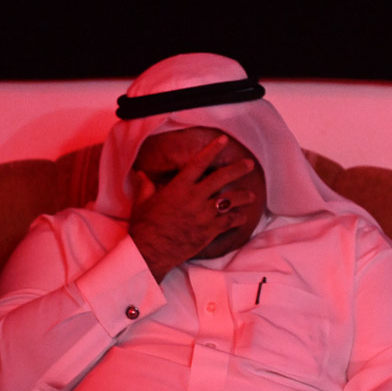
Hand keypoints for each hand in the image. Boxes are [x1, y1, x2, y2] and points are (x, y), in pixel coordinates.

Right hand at [127, 135, 257, 279]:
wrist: (151, 250)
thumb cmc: (145, 225)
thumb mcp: (142, 201)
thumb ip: (145, 186)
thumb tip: (140, 174)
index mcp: (179, 186)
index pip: (199, 162)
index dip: (212, 149)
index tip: (223, 140)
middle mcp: (195, 197)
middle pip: (222, 178)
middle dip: (238, 169)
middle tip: (250, 164)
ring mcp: (204, 214)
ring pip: (231, 200)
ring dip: (243, 197)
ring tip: (251, 196)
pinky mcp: (209, 230)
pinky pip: (229, 221)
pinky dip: (238, 219)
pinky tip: (243, 217)